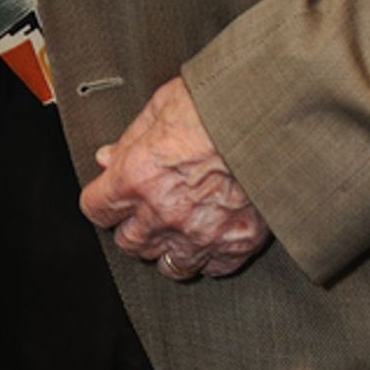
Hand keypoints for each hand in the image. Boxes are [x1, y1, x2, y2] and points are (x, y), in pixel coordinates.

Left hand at [79, 76, 269, 280]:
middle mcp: (164, 212)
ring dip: (167, 248)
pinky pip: (212, 268)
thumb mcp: (161, 107)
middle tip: (144, 211)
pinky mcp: (237, 243)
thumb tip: (107, 158)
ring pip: (169, 265)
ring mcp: (201, 233)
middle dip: (132, 227)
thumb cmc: (217, 101)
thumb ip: (130, 140)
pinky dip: (208, 256)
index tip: (110, 196)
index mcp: (137, 176)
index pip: (96, 210)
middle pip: (129, 243)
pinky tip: (209, 236)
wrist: (273, 112)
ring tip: (176, 228)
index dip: (102, 201)